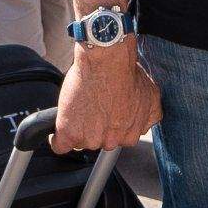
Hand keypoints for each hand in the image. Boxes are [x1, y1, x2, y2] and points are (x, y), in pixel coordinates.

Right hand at [50, 40, 157, 154]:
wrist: (106, 61)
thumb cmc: (126, 73)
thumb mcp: (150, 96)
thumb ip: (148, 117)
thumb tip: (143, 125)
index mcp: (130, 135)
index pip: (116, 140)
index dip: (109, 125)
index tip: (105, 114)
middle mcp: (111, 141)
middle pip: (97, 141)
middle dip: (95, 126)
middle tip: (93, 105)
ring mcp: (90, 139)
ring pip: (79, 142)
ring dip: (77, 128)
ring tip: (80, 106)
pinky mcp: (69, 134)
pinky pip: (59, 146)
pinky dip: (57, 138)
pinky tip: (61, 128)